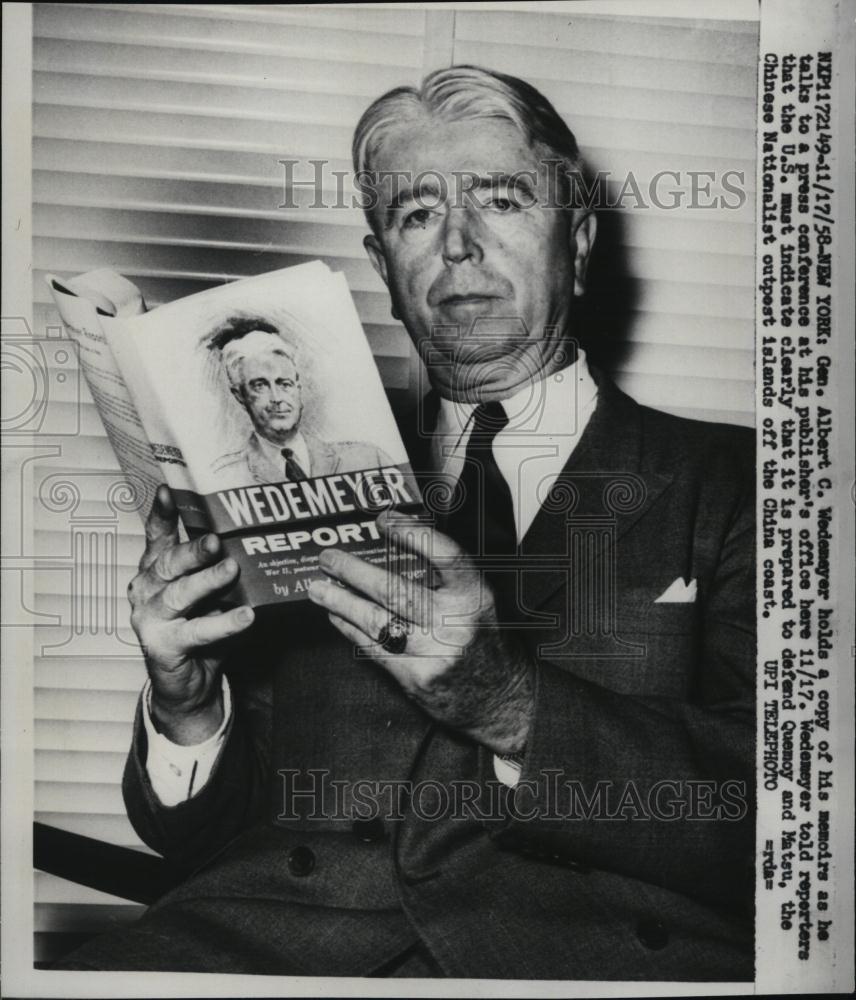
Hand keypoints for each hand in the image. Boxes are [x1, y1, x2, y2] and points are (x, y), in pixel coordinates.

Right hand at [128, 485, 254, 743]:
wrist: (188, 683)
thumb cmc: (200, 628)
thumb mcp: (208, 592)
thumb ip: (218, 567)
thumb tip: (255, 539)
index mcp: (156, 570)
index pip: (157, 537)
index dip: (161, 514)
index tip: (168, 491)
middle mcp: (146, 590)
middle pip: (169, 563)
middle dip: (194, 549)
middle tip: (218, 539)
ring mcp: (150, 618)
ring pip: (180, 594)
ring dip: (208, 581)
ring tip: (232, 570)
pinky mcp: (162, 646)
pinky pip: (198, 631)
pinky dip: (223, 623)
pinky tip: (245, 616)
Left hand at [308, 511, 533, 753]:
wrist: (500, 698)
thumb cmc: (481, 641)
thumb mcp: (475, 602)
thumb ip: (443, 577)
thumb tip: (394, 546)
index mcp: (474, 596)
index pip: (444, 555)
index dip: (412, 533)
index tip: (383, 519)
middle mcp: (455, 623)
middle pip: (395, 590)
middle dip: (354, 572)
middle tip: (328, 558)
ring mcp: (433, 653)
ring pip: (376, 620)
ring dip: (341, 601)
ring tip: (318, 587)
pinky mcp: (415, 678)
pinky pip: (374, 648)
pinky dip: (350, 629)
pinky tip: (337, 615)